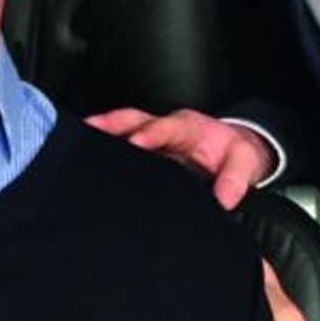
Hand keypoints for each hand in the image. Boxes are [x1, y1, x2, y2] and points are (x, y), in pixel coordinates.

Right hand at [86, 106, 273, 209]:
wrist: (233, 150)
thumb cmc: (234, 154)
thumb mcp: (245, 163)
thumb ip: (234, 179)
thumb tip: (222, 201)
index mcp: (189, 128)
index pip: (167, 127)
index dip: (151, 133)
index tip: (137, 141)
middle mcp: (166, 127)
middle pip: (134, 119)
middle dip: (111, 123)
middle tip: (89, 129)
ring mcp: (153, 136)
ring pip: (122, 127)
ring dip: (100, 131)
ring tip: (74, 140)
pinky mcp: (145, 148)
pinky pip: (120, 142)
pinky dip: (102, 144)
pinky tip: (82, 157)